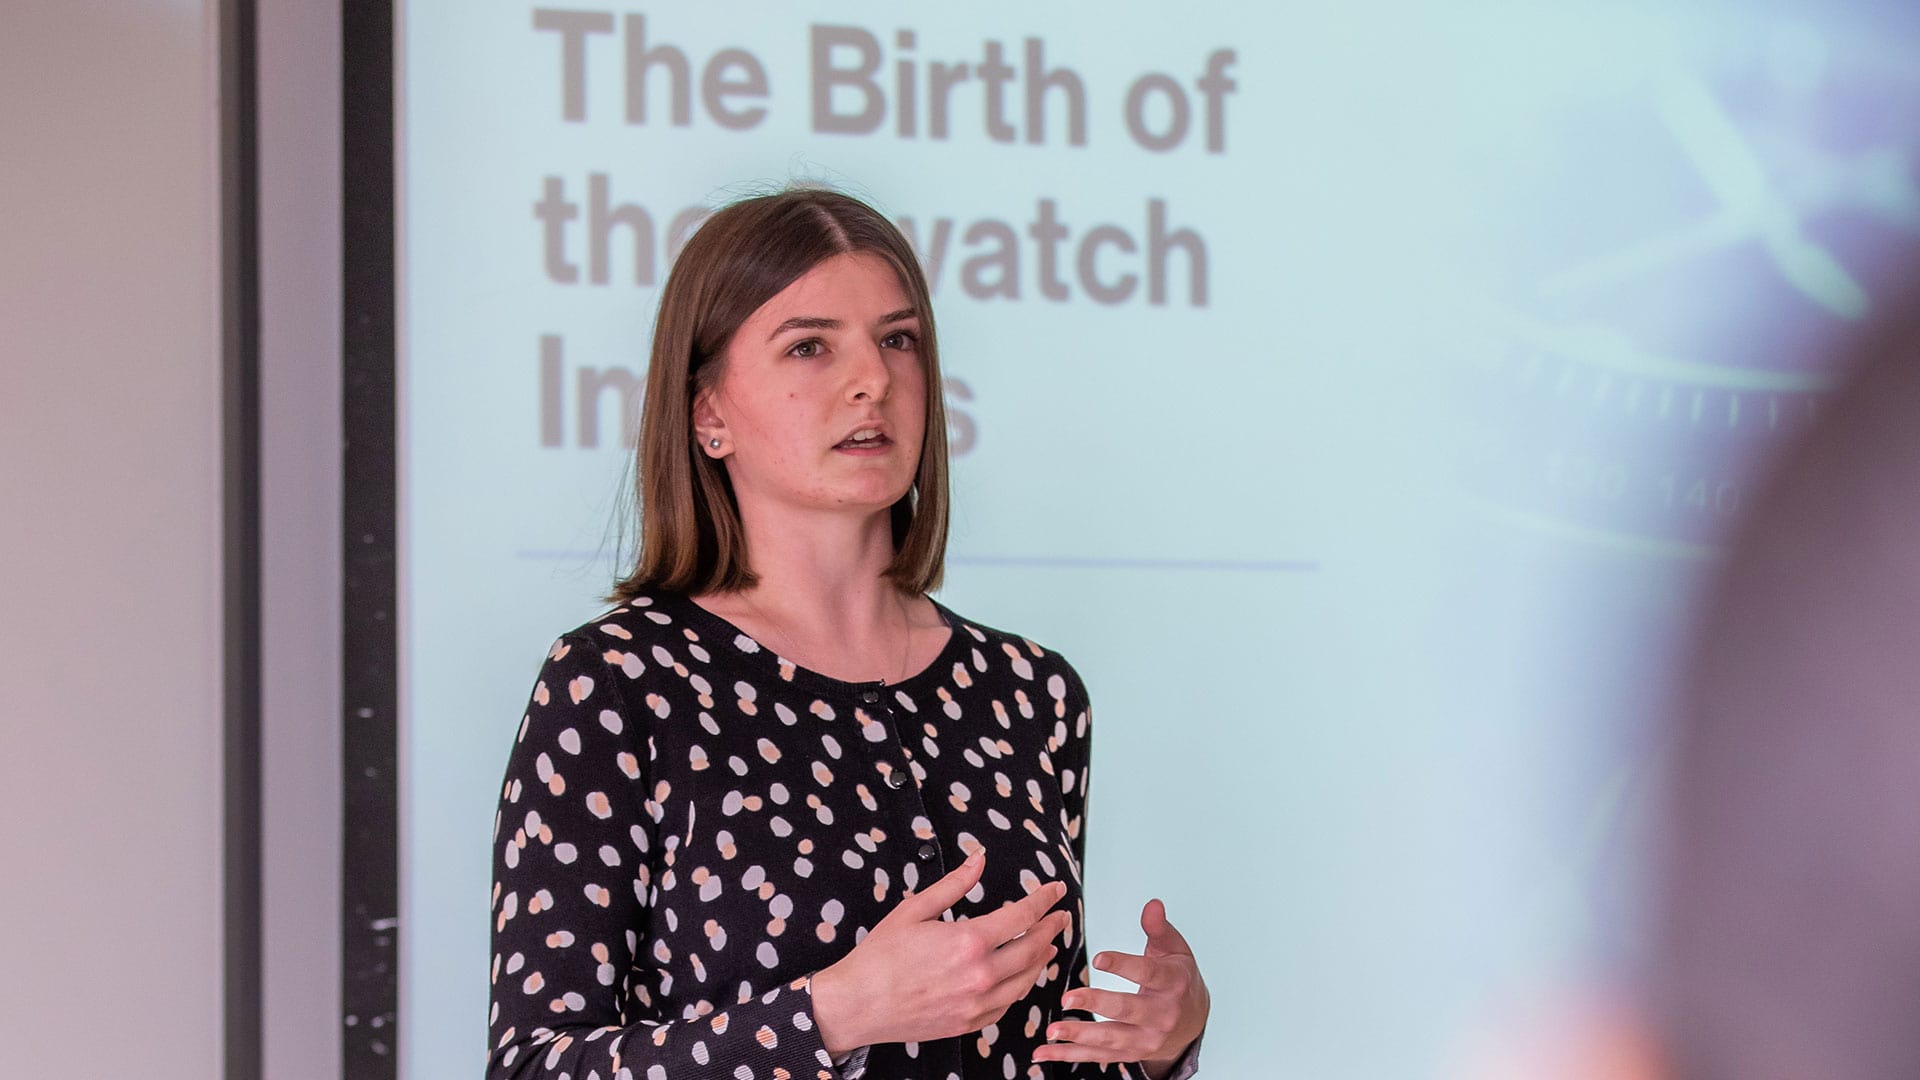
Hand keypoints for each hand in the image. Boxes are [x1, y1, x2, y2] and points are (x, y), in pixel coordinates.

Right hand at [810, 850, 1072, 1053]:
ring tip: (1047, 945)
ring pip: (1026, 981)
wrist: (857, 1005)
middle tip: (1061, 916)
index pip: (1023, 916)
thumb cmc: (880, 956)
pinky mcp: (969, 1024)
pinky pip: (1007, 1005)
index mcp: (969, 941)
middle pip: (1033, 949)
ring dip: (1042, 959)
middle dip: (1052, 929)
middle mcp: (981, 975)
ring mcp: (977, 1004)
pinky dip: (1021, 987)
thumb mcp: (914, 910)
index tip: (1057, 890)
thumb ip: (953, 885)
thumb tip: (978, 861)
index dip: (1045, 900)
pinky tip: (1020, 977)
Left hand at [1032, 898, 1208, 1075]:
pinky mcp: (1132, 1054)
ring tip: (1052, 1031)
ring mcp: (1147, 1039)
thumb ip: (1158, 928)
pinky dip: (1070, 1056)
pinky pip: (1099, 1056)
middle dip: (1097, 1004)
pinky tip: (1045, 1052)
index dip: (1123, 965)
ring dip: (1079, 1036)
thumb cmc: (1178, 977)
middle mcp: (1162, 1015)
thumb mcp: (1174, 950)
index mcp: (1173, 983)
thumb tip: (1152, 904)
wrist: (1194, 1021)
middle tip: (1067, 998)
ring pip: (1111, 1038)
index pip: (1147, 973)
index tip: (1098, 958)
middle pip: (1127, 1010)